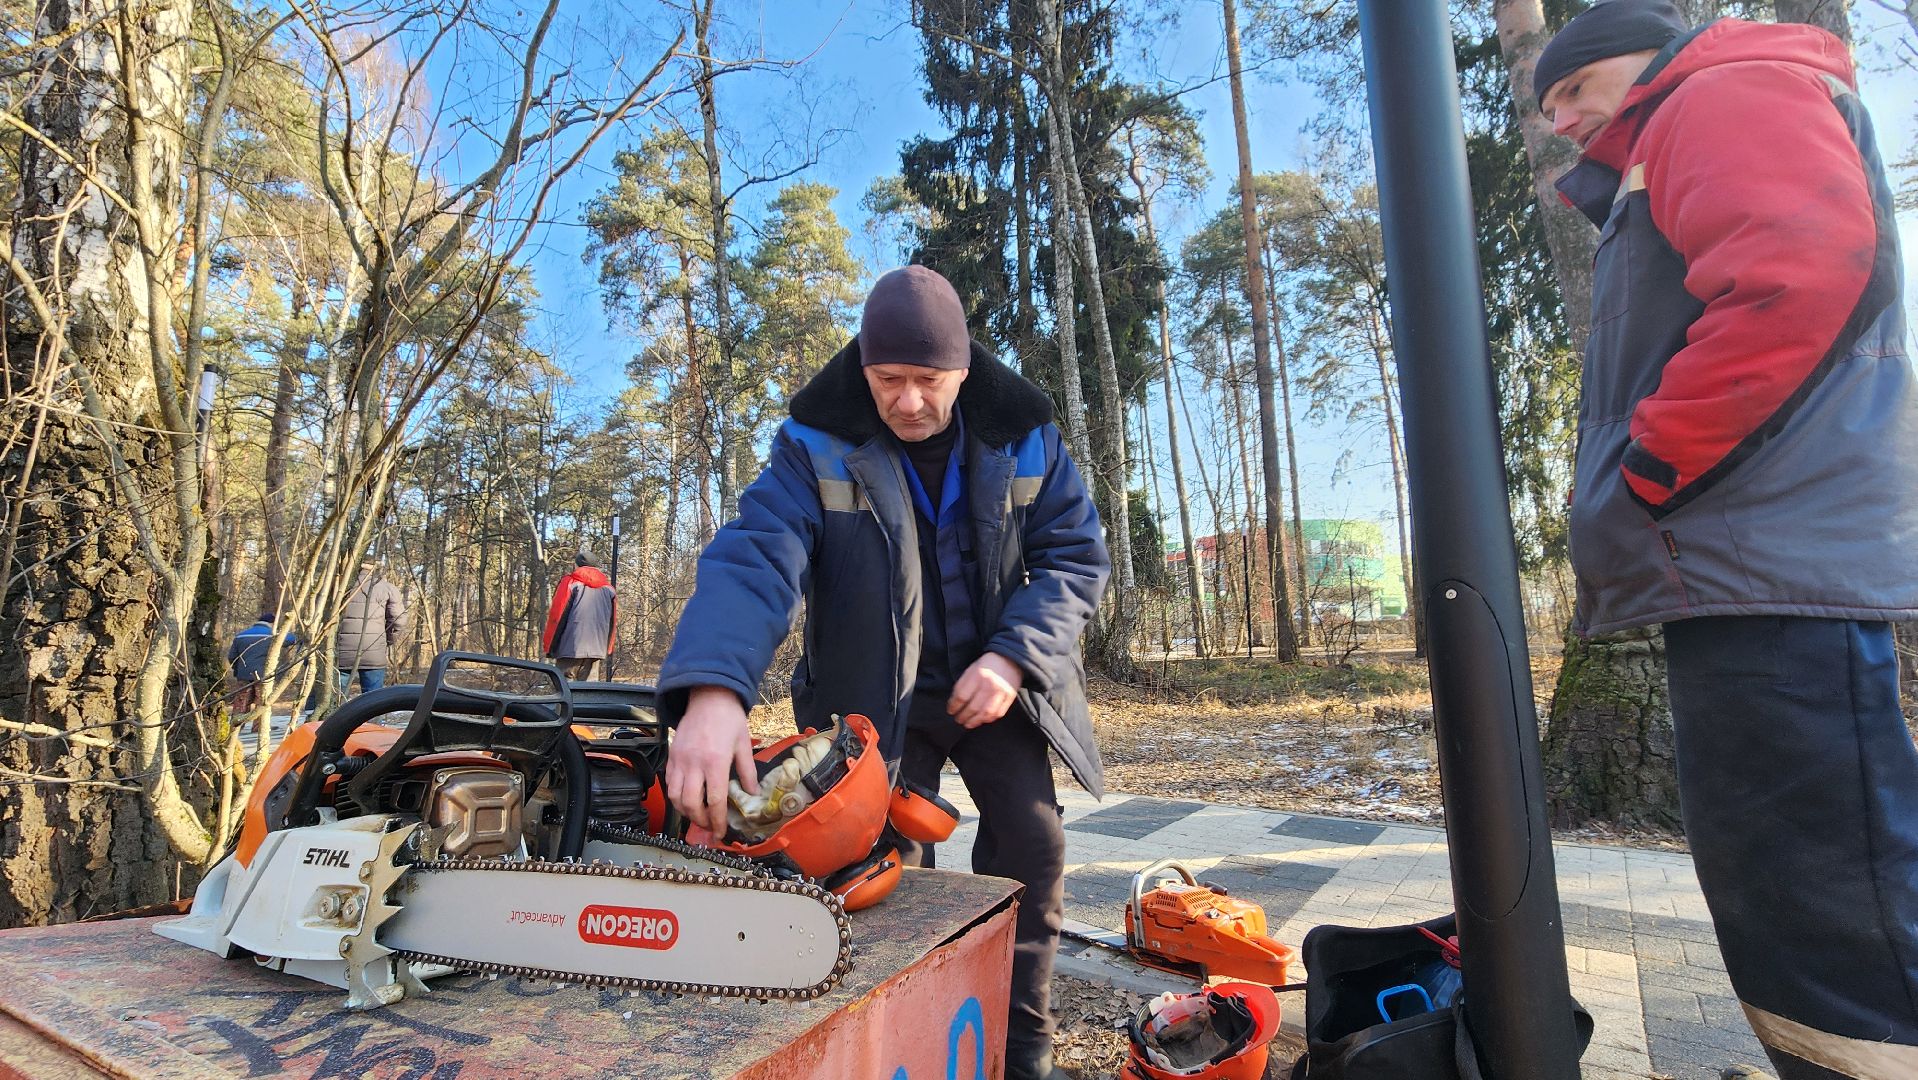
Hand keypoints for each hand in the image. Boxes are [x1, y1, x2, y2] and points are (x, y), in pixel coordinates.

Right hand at [666, 687, 758, 834]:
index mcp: (715, 762)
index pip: (715, 801)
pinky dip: (676, 796)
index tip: (720, 832)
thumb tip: (752, 793)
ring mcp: (680, 760)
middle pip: (691, 804)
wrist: (708, 697)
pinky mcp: (671, 756)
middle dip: (700, 821)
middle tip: (709, 826)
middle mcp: (694, 764)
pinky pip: (669, 783)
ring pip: (675, 797)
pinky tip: (687, 798)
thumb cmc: (728, 719)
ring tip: (698, 815)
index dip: (717, 821)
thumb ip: (747, 772)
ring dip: (686, 812)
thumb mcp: (744, 744)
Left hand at [947, 652, 1024, 728]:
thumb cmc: (986, 665)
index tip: (950, 710)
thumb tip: (954, 703)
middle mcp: (989, 685)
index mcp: (977, 675)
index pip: (962, 696)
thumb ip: (963, 685)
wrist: (1009, 659)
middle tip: (958, 719)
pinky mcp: (1010, 697)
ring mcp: (1001, 692)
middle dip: (963, 716)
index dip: (954, 706)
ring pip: (985, 713)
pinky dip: (988, 719)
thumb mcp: (971, 669)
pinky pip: (998, 713)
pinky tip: (981, 720)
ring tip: (968, 724)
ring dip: (974, 721)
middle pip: (973, 707)